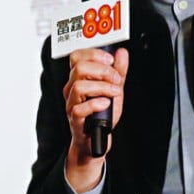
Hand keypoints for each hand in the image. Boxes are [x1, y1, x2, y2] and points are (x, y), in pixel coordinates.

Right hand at [62, 47, 128, 190]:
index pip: (77, 57)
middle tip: (115, 79)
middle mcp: (71, 89)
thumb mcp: (114, 89)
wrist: (96, 140)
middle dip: (102, 70)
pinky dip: (96, 104)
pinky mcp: (74, 119)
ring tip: (114, 93)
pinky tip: (106, 104)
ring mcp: (71, 104)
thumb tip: (121, 53)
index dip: (94, 54)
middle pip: (78, 68)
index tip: (110, 60)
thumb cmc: (101, 115)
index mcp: (78, 78)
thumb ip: (118, 71)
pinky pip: (80, 109)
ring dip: (102, 87)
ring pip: (78, 86)